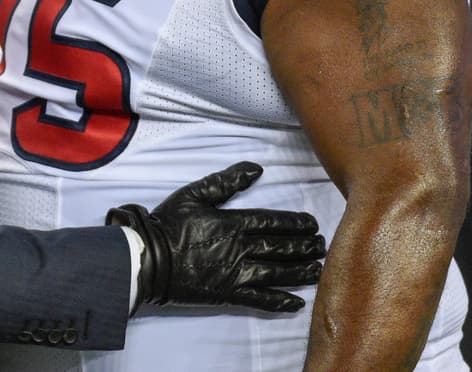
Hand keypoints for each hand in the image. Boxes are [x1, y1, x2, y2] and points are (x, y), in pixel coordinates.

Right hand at [107, 161, 323, 311]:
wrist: (149, 259)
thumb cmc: (169, 224)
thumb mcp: (195, 194)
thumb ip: (226, 181)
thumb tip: (257, 169)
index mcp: (233, 223)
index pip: (272, 222)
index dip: (295, 223)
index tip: (312, 224)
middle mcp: (240, 249)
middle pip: (280, 248)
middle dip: (304, 247)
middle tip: (322, 246)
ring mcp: (236, 274)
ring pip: (277, 273)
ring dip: (300, 272)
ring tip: (318, 269)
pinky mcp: (228, 294)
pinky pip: (259, 300)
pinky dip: (279, 302)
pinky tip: (296, 303)